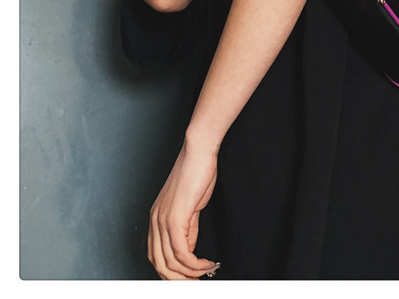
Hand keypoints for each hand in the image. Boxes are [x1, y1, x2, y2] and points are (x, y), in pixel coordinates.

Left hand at [148, 141, 219, 279]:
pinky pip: (181, 252)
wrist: (198, 152)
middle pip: (159, 265)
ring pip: (170, 262)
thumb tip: (189, 247)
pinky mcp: (174, 219)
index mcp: (156, 218)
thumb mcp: (190, 205)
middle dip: (178, 279)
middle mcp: (155, 222)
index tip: (188, 277)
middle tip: (196, 282)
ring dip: (189, 274)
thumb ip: (188, 227)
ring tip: (205, 273)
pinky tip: (206, 263)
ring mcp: (162, 221)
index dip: (171, 272)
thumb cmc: (196, 172)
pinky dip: (194, 264)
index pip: (156, 256)